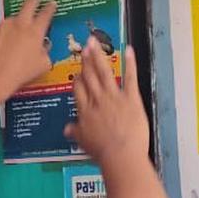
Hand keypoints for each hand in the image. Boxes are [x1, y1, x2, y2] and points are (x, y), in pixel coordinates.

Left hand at [0, 0, 56, 99]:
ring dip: (16, 23)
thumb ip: (46, 51)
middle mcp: (20, 23)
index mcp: (36, 30)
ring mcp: (4, 24)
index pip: (46, 13)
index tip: (52, 2)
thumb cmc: (21, 73)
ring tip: (16, 35)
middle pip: (30, 2)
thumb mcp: (43, 64)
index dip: (50, 6)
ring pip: (13, 18)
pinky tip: (1, 43)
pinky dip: (1, 32)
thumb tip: (44, 46)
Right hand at [65, 40, 149, 164]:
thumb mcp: (84, 143)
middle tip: (84, 47)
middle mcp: (97, 100)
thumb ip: (76, 132)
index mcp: (86, 111)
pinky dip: (130, 63)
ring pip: (104, 72)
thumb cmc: (103, 152)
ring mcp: (114, 97)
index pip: (78, 89)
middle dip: (86, 60)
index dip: (77, 79)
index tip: (77, 72)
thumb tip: (67, 129)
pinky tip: (128, 50)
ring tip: (95, 42)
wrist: (121, 155)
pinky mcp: (130, 98)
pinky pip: (130, 77)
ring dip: (98, 55)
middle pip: (89, 76)